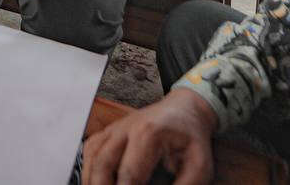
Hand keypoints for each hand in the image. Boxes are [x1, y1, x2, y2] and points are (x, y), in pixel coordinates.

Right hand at [82, 89, 216, 184]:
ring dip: (93, 181)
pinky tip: (98, 182)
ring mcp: (114, 128)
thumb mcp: (199, 165)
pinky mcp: (109, 131)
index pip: (129, 174)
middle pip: (103, 164)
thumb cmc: (191, 138)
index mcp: (149, 134)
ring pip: (93, 157)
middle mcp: (126, 128)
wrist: (184, 110)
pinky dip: (90, 169)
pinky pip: (91, 150)